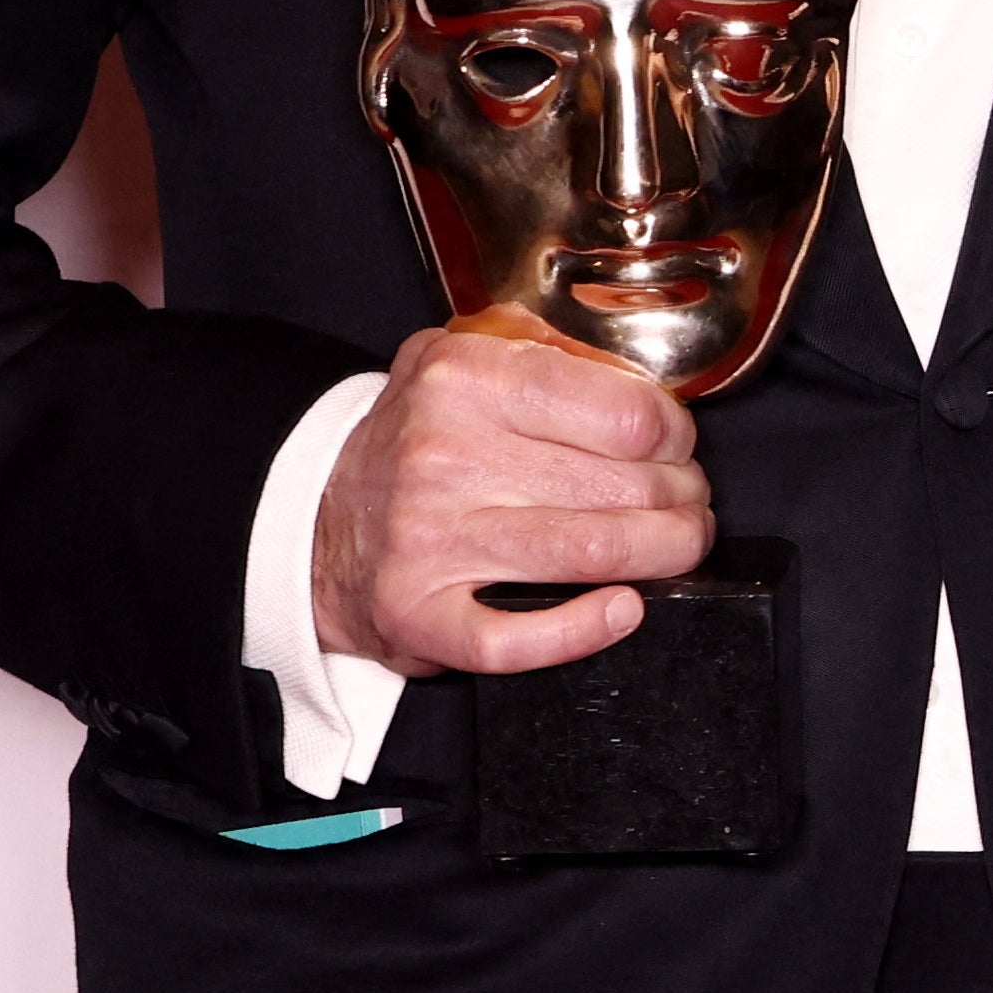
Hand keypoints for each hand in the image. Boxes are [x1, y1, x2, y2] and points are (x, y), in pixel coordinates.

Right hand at [311, 319, 710, 674]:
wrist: (307, 513)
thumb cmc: (410, 441)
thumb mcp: (458, 359)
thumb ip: (546, 354)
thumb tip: (646, 385)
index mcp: (466, 381)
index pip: (630, 414)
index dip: (677, 437)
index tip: (677, 448)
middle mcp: (444, 458)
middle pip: (626, 486)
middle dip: (682, 500)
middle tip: (686, 502)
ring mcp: (429, 541)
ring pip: (594, 553)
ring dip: (664, 555)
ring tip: (676, 547)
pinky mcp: (417, 614)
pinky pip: (519, 638)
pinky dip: (587, 631)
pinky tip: (621, 609)